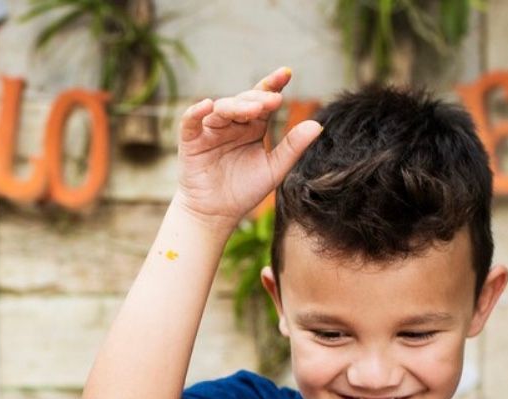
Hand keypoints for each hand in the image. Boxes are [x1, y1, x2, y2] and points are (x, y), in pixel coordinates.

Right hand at [175, 66, 321, 229]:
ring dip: (236, 106)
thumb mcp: (274, 170)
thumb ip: (293, 147)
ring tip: (252, 111)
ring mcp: (210, 131)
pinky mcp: (191, 141)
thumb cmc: (244, 192)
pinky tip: (207, 105)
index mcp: (253, 127)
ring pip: (221, 109)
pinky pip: (190, 121)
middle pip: (244, 101)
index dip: (273, 84)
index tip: (287, 73)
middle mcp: (232, 124)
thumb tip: (317, 125)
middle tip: (273, 102)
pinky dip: (196, 112)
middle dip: (258, 99)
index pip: (263, 100)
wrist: (216, 215)